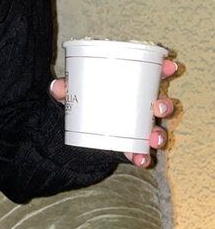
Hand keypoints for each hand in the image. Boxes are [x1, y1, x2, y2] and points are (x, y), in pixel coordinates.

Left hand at [49, 59, 177, 167]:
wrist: (73, 130)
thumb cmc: (80, 102)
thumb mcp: (70, 94)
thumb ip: (63, 89)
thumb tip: (58, 87)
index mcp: (130, 86)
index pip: (152, 75)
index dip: (163, 70)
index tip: (170, 67)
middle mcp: (139, 106)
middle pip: (161, 104)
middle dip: (165, 105)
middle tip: (159, 107)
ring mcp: (138, 126)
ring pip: (157, 129)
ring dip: (159, 134)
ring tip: (154, 139)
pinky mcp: (131, 144)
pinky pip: (142, 151)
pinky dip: (143, 156)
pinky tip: (141, 160)